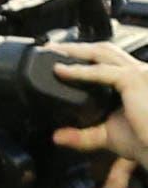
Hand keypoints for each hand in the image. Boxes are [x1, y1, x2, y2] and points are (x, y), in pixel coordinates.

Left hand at [54, 43, 147, 165]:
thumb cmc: (144, 140)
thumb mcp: (107, 136)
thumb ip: (82, 136)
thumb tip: (56, 136)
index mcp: (134, 81)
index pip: (107, 61)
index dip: (84, 56)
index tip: (59, 57)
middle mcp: (138, 71)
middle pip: (103, 50)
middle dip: (76, 47)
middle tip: (51, 47)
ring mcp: (138, 73)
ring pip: (102, 53)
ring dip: (75, 51)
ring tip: (52, 51)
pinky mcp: (134, 80)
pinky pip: (102, 72)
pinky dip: (79, 71)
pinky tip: (61, 70)